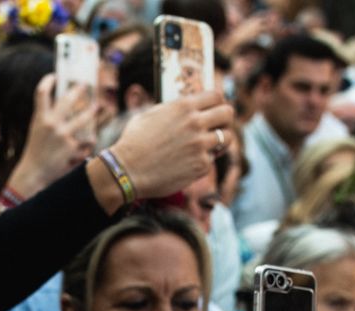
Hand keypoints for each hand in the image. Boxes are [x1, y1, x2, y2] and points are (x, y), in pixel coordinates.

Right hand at [5, 74, 96, 199]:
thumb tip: (62, 106)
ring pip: (83, 118)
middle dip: (77, 91)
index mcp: (40, 118)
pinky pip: (85, 142)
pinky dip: (87, 144)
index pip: (41, 93)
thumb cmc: (36, 151)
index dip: (47, 81)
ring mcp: (62, 135)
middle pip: (67, 100)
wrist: (33, 173)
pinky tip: (88, 145)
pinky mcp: (71, 148)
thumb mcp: (37, 131)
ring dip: (91, 112)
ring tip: (96, 107)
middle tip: (83, 86)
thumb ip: (47, 118)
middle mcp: (51, 124)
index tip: (54, 76)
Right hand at [109, 91, 233, 199]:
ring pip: (228, 137)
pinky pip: (213, 160)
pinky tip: (190, 162)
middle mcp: (195, 123)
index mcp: (184, 106)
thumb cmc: (133, 142)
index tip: (215, 109)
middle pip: (228, 113)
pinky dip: (204, 161)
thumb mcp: (151, 114)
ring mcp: (200, 145)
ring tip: (210, 145)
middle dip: (225, 119)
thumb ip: (174, 109)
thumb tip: (187, 106)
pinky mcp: (201, 166)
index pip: (217, 96)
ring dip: (221, 141)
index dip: (218, 103)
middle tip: (218, 126)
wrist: (126, 171)